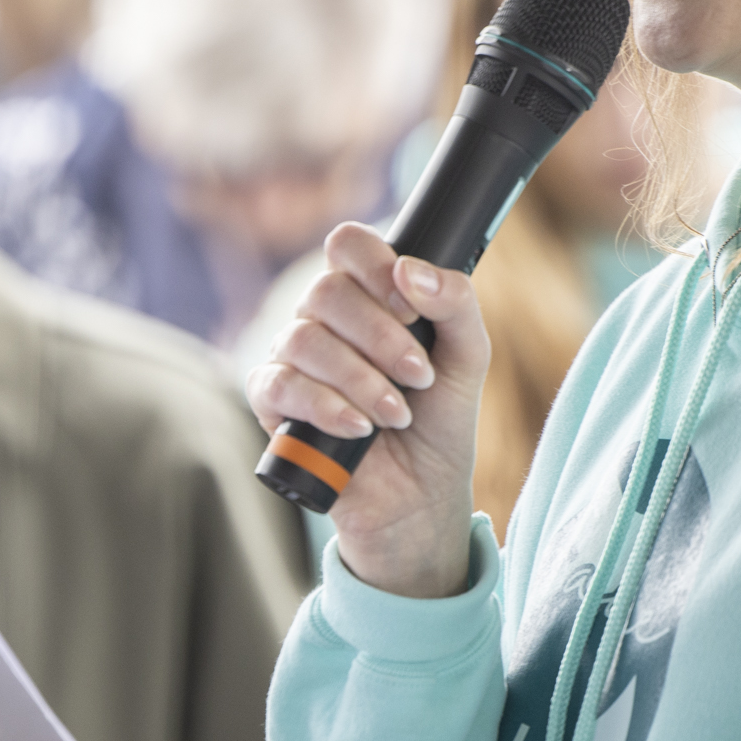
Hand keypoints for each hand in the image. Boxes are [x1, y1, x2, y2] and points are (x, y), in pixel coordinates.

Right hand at [247, 224, 487, 598]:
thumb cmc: (439, 421)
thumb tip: (410, 270)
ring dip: (360, 379)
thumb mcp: (467, 357)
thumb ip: (454, 302)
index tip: (412, 309)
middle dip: (381, 337)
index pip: (348, 244)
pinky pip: (279, 384)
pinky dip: (325, 406)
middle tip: (419, 376)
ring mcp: (292, 359)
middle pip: (325, 291)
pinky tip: (359, 428)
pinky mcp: (272, 404)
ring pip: (303, 338)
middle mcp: (322, 319)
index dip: (375, 266)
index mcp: (366, 295)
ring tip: (396, 413)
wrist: (420, 495)